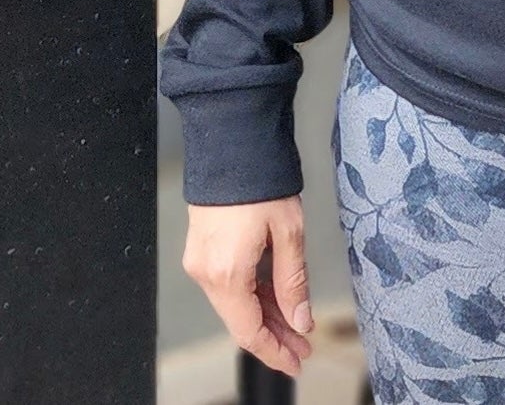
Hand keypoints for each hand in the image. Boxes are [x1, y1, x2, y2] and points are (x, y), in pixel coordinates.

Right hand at [182, 195, 315, 377]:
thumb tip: (300, 320)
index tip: (297, 361)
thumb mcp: (288, 232)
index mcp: (226, 274)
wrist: (231, 143)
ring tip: (296, 324)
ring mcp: (200, 261)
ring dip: (264, 316)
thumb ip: (293, 281)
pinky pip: (227, 285)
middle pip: (241, 321)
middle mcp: (206, 273)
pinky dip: (251, 296)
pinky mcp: (202, 249)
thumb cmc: (260, 181)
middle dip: (274, 336)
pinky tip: (274, 300)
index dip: (274, 351)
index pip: (249, 331)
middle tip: (304, 346)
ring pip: (234, 304)